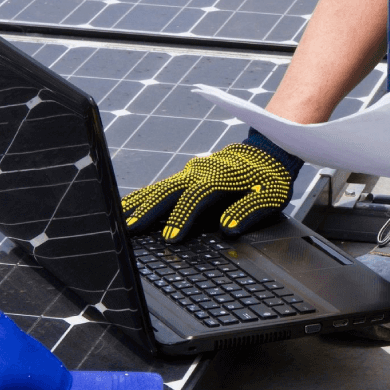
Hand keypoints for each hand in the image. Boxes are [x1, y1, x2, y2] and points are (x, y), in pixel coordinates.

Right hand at [122, 131, 303, 242]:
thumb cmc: (269, 178)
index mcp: (220, 177)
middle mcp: (200, 172)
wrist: (267, 151)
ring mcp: (190, 172)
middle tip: (130, 230)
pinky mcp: (185, 176)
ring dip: (139, 204)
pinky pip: (160, 187)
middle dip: (148, 211)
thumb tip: (229, 228)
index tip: (171, 238)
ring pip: (159, 187)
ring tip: (119, 220)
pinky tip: (126, 208)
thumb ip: (250, 210)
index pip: (196, 197)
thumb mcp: (270, 195)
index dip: (182, 217)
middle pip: (169, 191)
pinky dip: (142, 197)